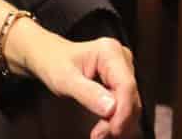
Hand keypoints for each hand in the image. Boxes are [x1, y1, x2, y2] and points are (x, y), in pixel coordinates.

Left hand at [21, 31, 141, 138]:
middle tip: (98, 135)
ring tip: (98, 134)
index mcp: (110, 52)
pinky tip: (104, 128)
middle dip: (119, 120)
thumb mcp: (65, 79)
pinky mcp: (121, 81)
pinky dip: (117, 120)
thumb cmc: (54, 64)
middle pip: (131, 97)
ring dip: (118, 123)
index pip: (126, 86)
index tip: (112, 131)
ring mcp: (123, 70)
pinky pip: (125, 105)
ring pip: (131, 104)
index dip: (123, 112)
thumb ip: (88, 93)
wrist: (50, 58)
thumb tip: (112, 109)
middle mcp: (121, 58)